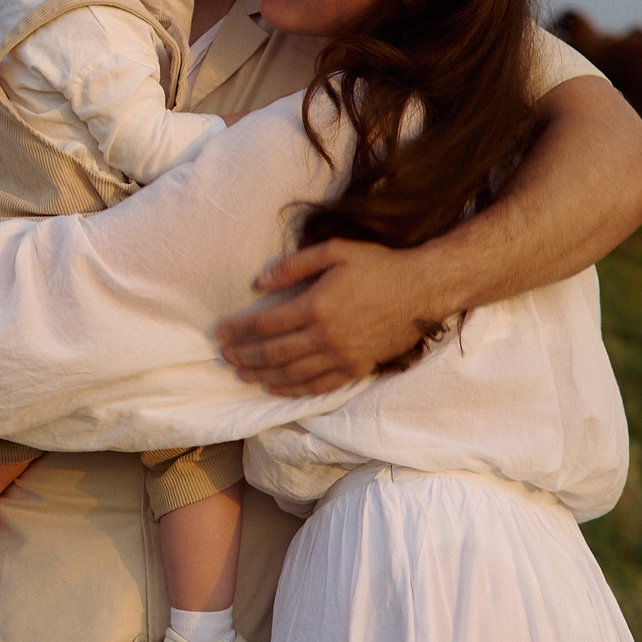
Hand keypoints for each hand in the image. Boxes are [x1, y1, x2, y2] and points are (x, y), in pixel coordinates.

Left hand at [214, 239, 442, 395]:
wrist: (422, 290)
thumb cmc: (377, 266)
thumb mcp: (334, 252)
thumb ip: (294, 266)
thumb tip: (259, 281)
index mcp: (316, 306)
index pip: (265, 324)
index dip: (238, 331)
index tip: (219, 333)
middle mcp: (326, 336)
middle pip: (274, 353)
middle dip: (245, 355)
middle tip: (224, 357)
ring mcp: (343, 356)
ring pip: (293, 373)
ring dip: (263, 375)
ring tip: (242, 374)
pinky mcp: (358, 367)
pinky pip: (320, 385)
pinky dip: (295, 390)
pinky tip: (276, 388)